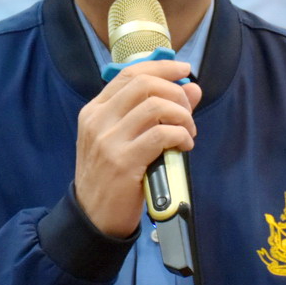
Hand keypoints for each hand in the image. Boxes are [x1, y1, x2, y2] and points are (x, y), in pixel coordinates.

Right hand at [74, 60, 201, 237]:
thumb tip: (192, 89)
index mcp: (95, 111)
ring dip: (181, 115)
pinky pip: (162, 135)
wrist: (93, 217)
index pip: (129, 74)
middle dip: (175, 92)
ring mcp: (108, 141)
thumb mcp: (124, 140)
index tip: (183, 70)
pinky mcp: (123, 162)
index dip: (161, 67)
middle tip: (188, 111)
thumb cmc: (111, 177)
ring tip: (188, 131)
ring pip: (155, 106)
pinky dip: (181, 136)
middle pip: (144, 84)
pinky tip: (184, 146)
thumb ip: (155, 112)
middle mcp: (98, 121)